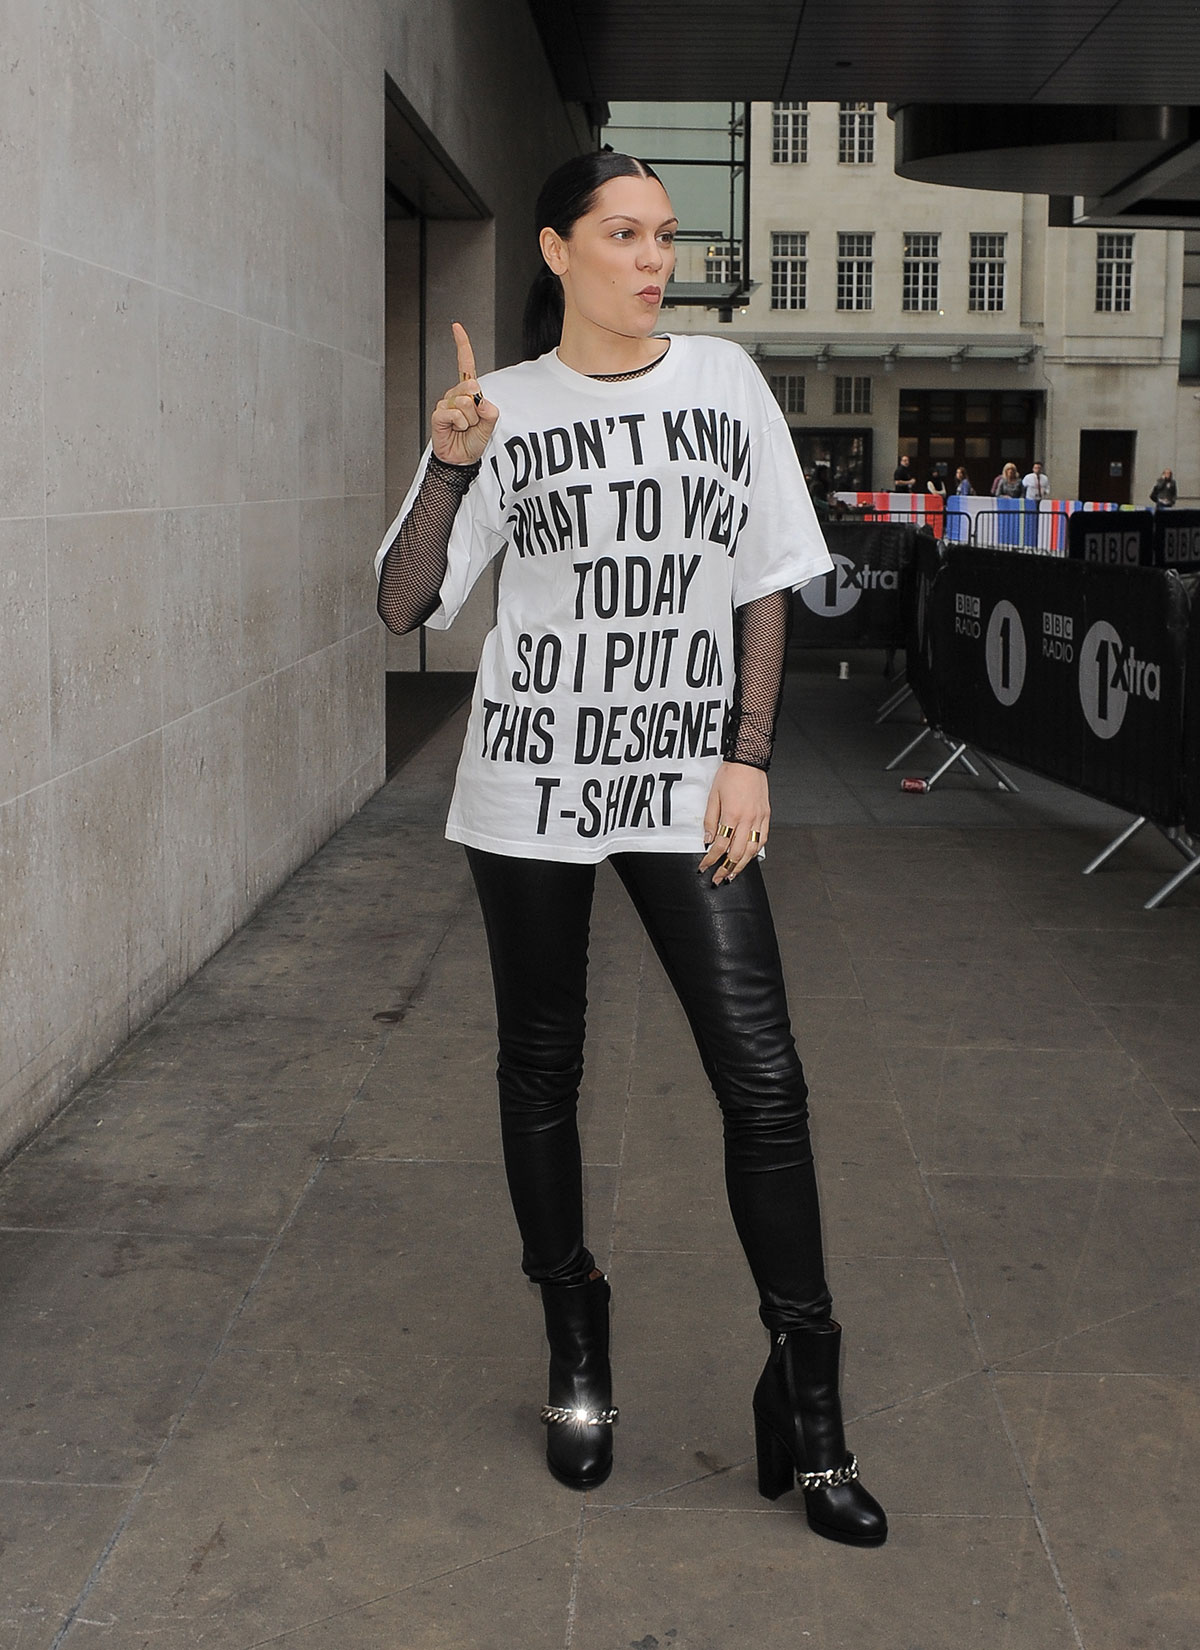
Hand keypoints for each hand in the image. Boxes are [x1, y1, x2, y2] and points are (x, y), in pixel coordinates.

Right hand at [431, 322, 498, 465]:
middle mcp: (455, 395)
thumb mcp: (489, 424)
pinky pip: (454, 414)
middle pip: (471, 387)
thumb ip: (489, 410)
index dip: (461, 345)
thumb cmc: (472, 440)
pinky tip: (455, 429)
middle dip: (478, 408)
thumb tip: (481, 401)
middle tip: (473, 422)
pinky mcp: (438, 414)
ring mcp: (445, 404)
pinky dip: (459, 424)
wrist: (461, 459)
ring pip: (464, 403)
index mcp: (468, 392)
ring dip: (470, 420)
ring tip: (465, 428)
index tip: (456, 327)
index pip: (465, 364)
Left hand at [699, 762, 769, 884]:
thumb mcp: (712, 796)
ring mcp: (759, 819)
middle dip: (726, 869)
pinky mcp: (766, 816)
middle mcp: (747, 819)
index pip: (720, 845)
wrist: (748, 761)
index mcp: (732, 814)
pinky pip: (763, 840)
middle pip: (737, 853)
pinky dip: (755, 852)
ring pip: (752, 850)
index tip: (704, 867)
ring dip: (742, 865)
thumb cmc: (730, 775)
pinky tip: (748, 858)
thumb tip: (707, 840)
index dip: (710, 860)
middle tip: (718, 879)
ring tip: (732, 874)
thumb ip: (710, 820)